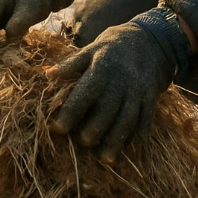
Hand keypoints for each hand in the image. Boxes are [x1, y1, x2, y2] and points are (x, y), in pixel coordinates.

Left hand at [49, 21, 175, 163]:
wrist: (149, 39)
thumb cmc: (112, 48)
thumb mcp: (90, 50)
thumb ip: (70, 65)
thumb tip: (47, 75)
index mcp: (100, 70)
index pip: (83, 95)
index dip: (69, 113)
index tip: (57, 128)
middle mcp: (119, 83)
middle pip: (106, 112)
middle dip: (94, 130)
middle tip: (83, 142)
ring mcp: (137, 92)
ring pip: (127, 120)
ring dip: (116, 141)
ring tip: (105, 158)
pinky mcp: (150, 98)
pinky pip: (145, 120)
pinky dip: (138, 136)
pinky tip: (129, 150)